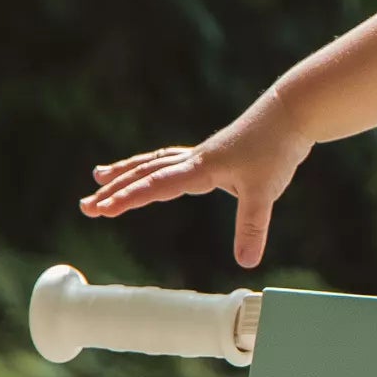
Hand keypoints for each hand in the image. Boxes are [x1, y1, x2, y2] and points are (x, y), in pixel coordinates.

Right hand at [80, 87, 313, 268]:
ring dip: (126, 171)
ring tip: (99, 174)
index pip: (155, 185)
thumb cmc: (276, 149)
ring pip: (154, 163)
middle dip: (114, 190)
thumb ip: (252, 227)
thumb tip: (246, 262)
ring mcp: (202, 155)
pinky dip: (154, 166)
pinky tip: (154, 172)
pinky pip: (172, 160)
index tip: (101, 209)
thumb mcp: (265, 193)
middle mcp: (195, 160)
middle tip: (86, 205)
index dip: (127, 199)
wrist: (290, 114)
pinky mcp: (213, 154)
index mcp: (200, 168)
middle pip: (145, 173)